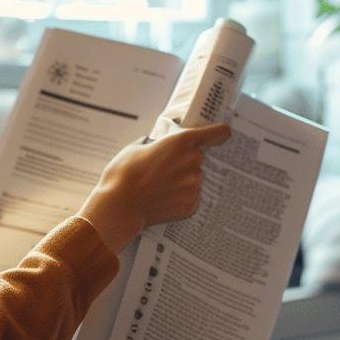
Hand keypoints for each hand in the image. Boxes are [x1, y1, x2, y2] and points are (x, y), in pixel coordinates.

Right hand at [78, 122, 230, 253]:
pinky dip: (179, 197)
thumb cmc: (124, 174)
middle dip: (185, 159)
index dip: (218, 133)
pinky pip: (190, 196)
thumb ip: (157, 142)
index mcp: (182, 142)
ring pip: (194, 178)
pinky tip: (161, 198)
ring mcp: (194, 185)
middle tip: (163, 167)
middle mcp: (193, 162)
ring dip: (182, 179)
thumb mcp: (137, 146)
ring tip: (158, 186)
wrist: (120, 207)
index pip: (219, 132)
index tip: (216, 135)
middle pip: (199, 156)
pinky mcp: (192, 205)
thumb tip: (162, 142)